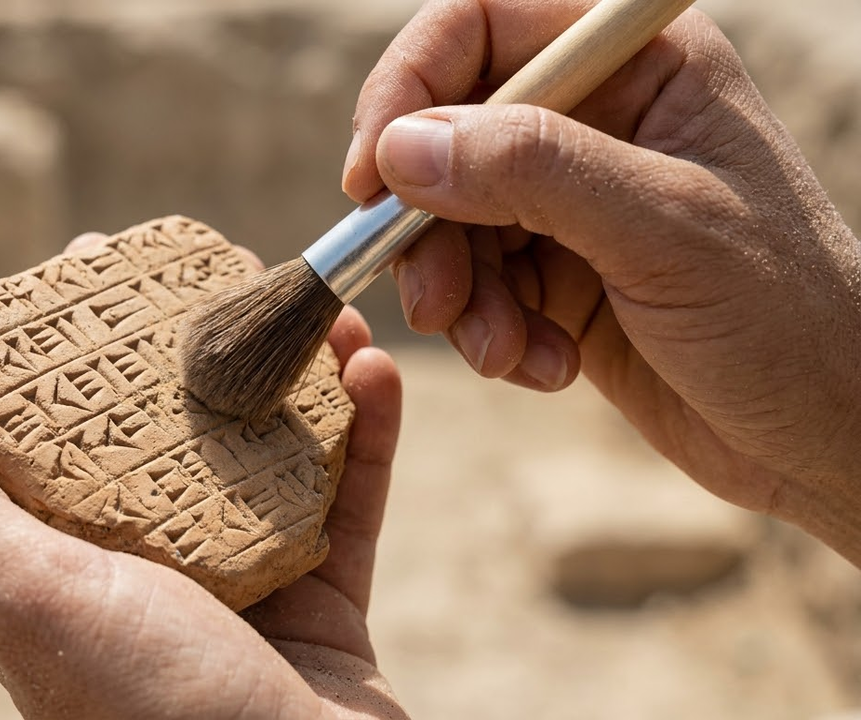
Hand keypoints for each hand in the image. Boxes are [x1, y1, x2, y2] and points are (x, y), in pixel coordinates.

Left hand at [0, 235, 407, 718]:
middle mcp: (143, 569)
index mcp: (59, 565)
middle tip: (211, 263)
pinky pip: (347, 500)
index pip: (48, 430)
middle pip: (166, 426)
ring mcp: (238, 583)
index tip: (90, 263)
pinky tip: (378, 373)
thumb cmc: (155, 718)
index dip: (66, 343)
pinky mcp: (322, 602)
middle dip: (191, 340)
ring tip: (315, 307)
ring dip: (294, 374)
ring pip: (265, 450)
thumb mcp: (34, 601)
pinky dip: (367, 437)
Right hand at [343, 1, 860, 559]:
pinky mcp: (558, 272)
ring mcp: (573, 199)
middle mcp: (598, 119)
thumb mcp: (661, 231)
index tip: (373, 174)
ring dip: (461, 295)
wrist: (826, 435)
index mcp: (640, 66)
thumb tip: (403, 147)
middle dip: (430, 225)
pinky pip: (477, 284)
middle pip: (447, 133)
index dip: (409, 87)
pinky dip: (492, 332)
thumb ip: (533, 172)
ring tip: (506, 352)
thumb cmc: (786, 318)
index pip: (481, 27)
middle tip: (437, 301)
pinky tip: (546, 367)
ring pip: (450, 219)